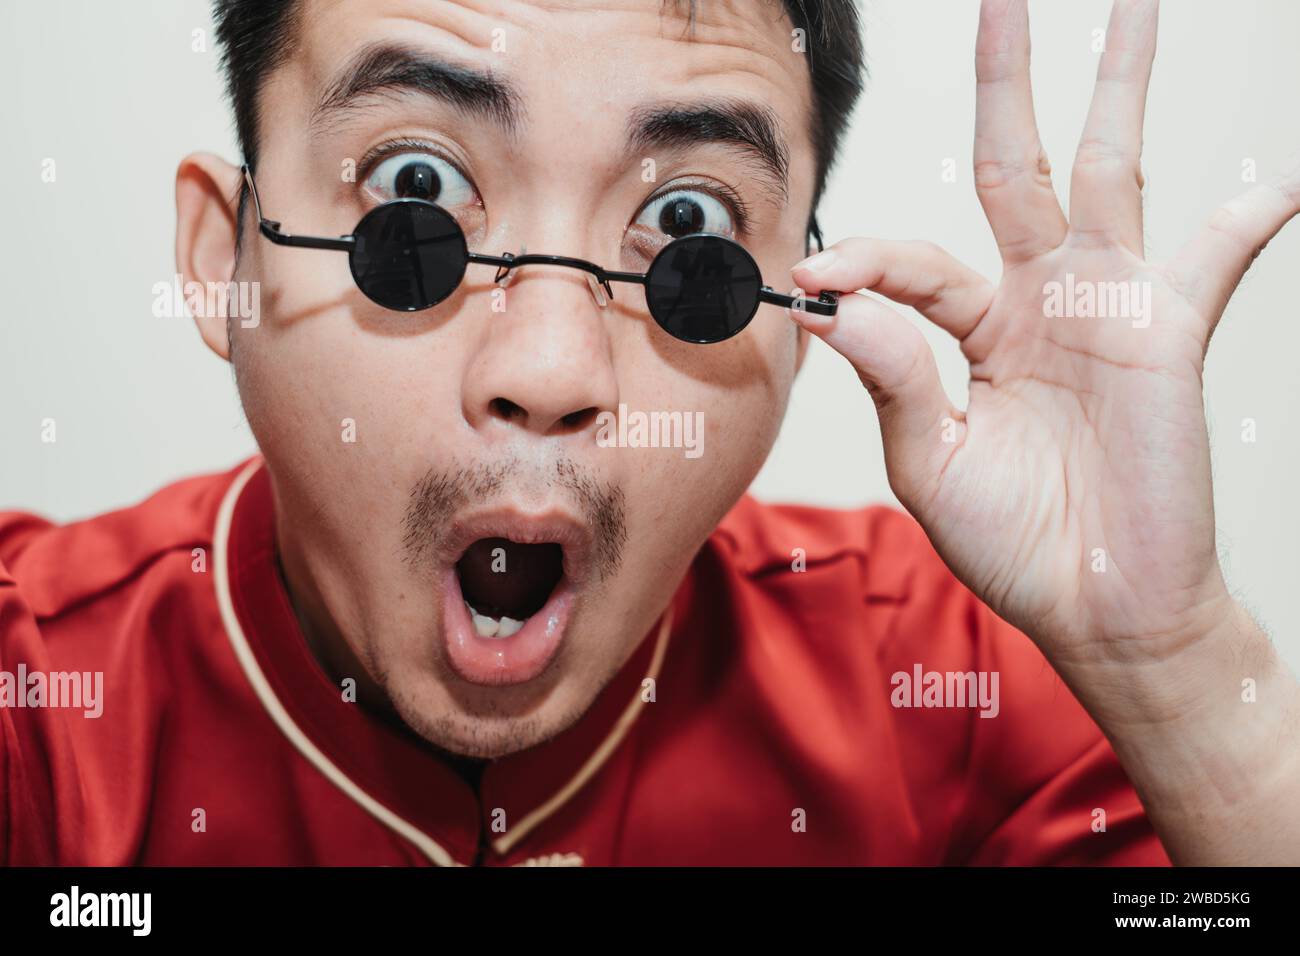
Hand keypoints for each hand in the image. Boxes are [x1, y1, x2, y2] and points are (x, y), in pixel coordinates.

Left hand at [791, 0, 1297, 668]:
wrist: (1097, 604)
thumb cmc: (1014, 541)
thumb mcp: (931, 463)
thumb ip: (894, 379)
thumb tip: (834, 305)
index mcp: (973, 330)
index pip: (913, 262)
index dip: (865, 262)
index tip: (814, 274)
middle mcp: (1039, 299)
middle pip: (1021, 166)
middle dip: (1007, 84)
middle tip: (1001, 1)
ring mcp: (1107, 306)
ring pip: (1113, 172)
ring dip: (1120, 91)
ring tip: (1129, 10)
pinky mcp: (1169, 332)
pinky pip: (1217, 256)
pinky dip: (1249, 215)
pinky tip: (1277, 177)